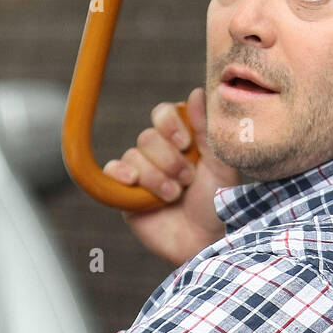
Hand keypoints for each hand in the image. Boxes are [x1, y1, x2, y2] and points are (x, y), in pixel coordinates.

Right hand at [104, 87, 239, 266]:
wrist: (205, 240)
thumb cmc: (216, 203)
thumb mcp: (220, 165)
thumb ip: (208, 130)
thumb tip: (198, 92)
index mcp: (182, 140)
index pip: (163, 114)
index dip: (169, 124)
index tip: (186, 143)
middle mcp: (159, 153)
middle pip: (147, 137)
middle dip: (168, 159)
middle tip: (187, 180)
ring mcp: (141, 172)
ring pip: (133, 156)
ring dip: (155, 176)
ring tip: (174, 195)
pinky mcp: (126, 193)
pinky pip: (112, 171)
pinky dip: (120, 173)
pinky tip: (133, 183)